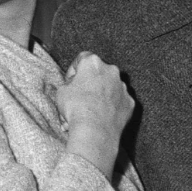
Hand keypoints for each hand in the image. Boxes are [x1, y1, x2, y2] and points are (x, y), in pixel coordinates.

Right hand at [56, 52, 134, 179]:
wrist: (94, 131)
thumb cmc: (76, 108)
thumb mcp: (61, 91)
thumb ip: (70, 83)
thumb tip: (73, 87)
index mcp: (93, 62)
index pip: (82, 59)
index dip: (73, 71)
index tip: (70, 83)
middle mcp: (111, 71)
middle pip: (98, 73)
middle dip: (90, 83)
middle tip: (80, 97)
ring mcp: (123, 87)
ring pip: (110, 87)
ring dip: (101, 95)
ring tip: (90, 111)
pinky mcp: (130, 103)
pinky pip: (119, 102)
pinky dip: (112, 107)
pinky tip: (101, 117)